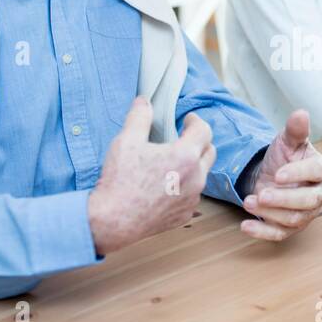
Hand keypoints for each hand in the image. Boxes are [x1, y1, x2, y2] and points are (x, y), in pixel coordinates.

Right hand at [87, 98, 215, 254]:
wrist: (113, 220)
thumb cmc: (120, 180)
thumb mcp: (126, 141)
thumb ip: (139, 117)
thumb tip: (144, 101)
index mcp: (185, 156)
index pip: (204, 131)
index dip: (196, 122)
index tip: (187, 120)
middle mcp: (196, 178)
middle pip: (209, 152)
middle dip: (199, 142)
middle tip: (182, 139)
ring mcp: (192, 199)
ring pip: (201, 175)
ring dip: (192, 165)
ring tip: (170, 163)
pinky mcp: (185, 215)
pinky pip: (191, 195)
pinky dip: (184, 187)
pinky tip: (165, 185)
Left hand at [241, 109, 321, 241]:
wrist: (272, 176)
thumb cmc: (284, 157)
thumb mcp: (287, 141)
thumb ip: (294, 130)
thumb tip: (301, 113)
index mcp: (321, 169)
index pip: (315, 172)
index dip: (298, 174)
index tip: (278, 174)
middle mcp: (319, 193)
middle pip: (308, 201)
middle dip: (283, 199)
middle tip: (261, 194)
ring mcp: (306, 213)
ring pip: (293, 219)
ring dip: (270, 213)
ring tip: (248, 202)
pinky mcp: (290, 227)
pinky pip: (279, 235)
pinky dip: (262, 232)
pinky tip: (245, 226)